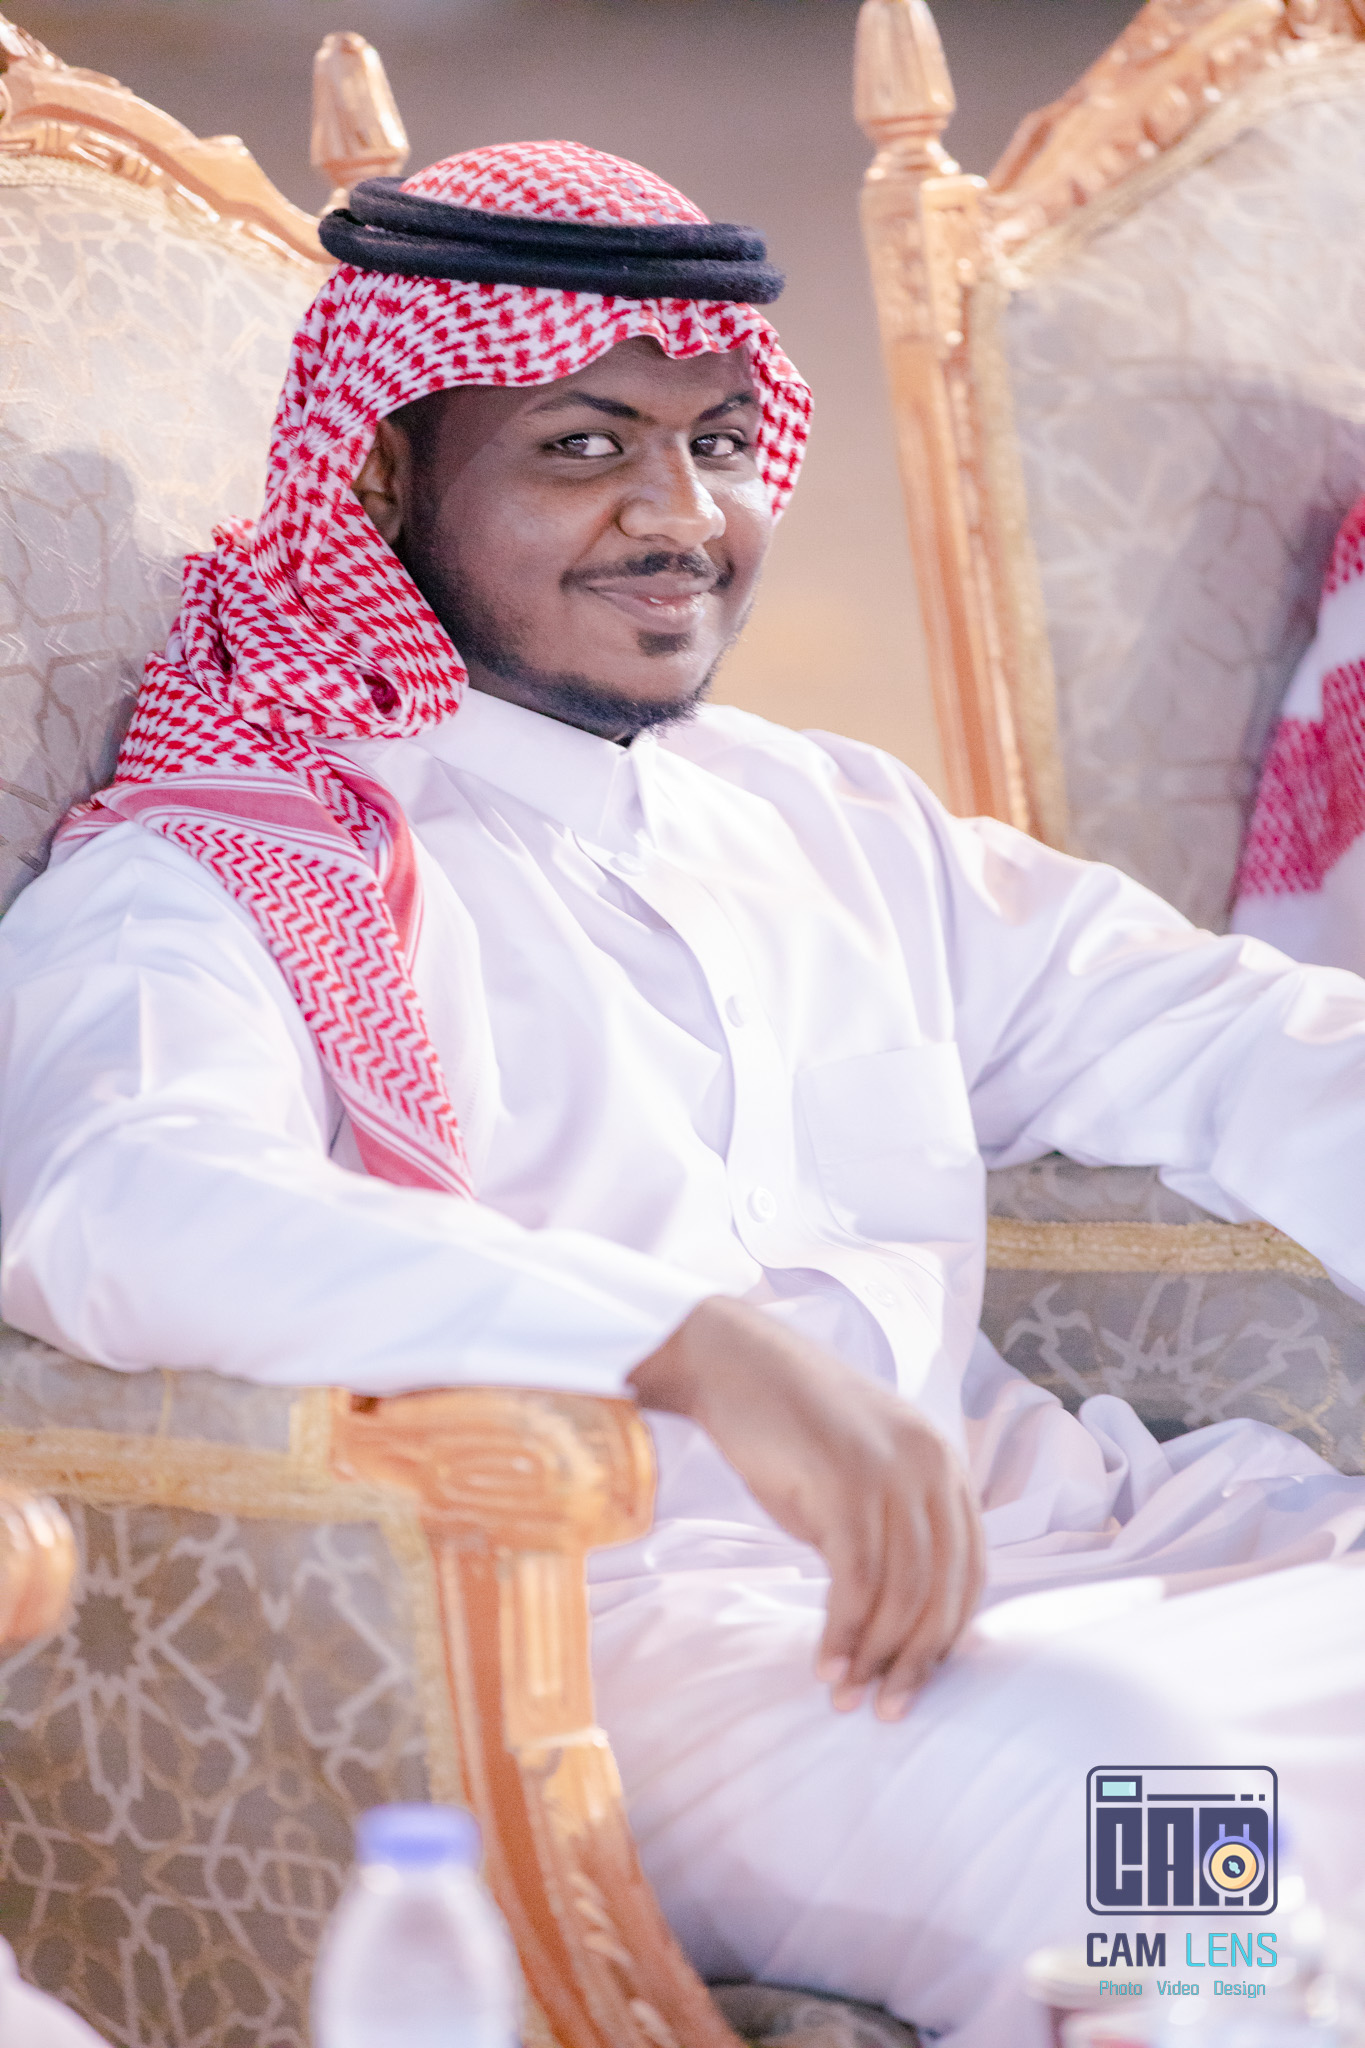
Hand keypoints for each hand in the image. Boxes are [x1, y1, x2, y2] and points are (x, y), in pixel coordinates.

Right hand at [628, 1295, 984, 1719]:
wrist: (735, 1364)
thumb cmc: (791, 1428)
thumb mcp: (862, 1475)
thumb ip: (893, 1529)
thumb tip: (901, 1618)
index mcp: (946, 1465)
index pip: (971, 1571)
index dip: (948, 1635)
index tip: (918, 1680)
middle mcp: (933, 1468)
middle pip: (944, 1592)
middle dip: (915, 1662)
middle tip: (887, 1709)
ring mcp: (892, 1475)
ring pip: (902, 1595)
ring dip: (873, 1656)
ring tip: (845, 1693)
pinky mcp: (846, 1485)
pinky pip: (856, 1583)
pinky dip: (842, 1634)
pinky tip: (824, 1664)